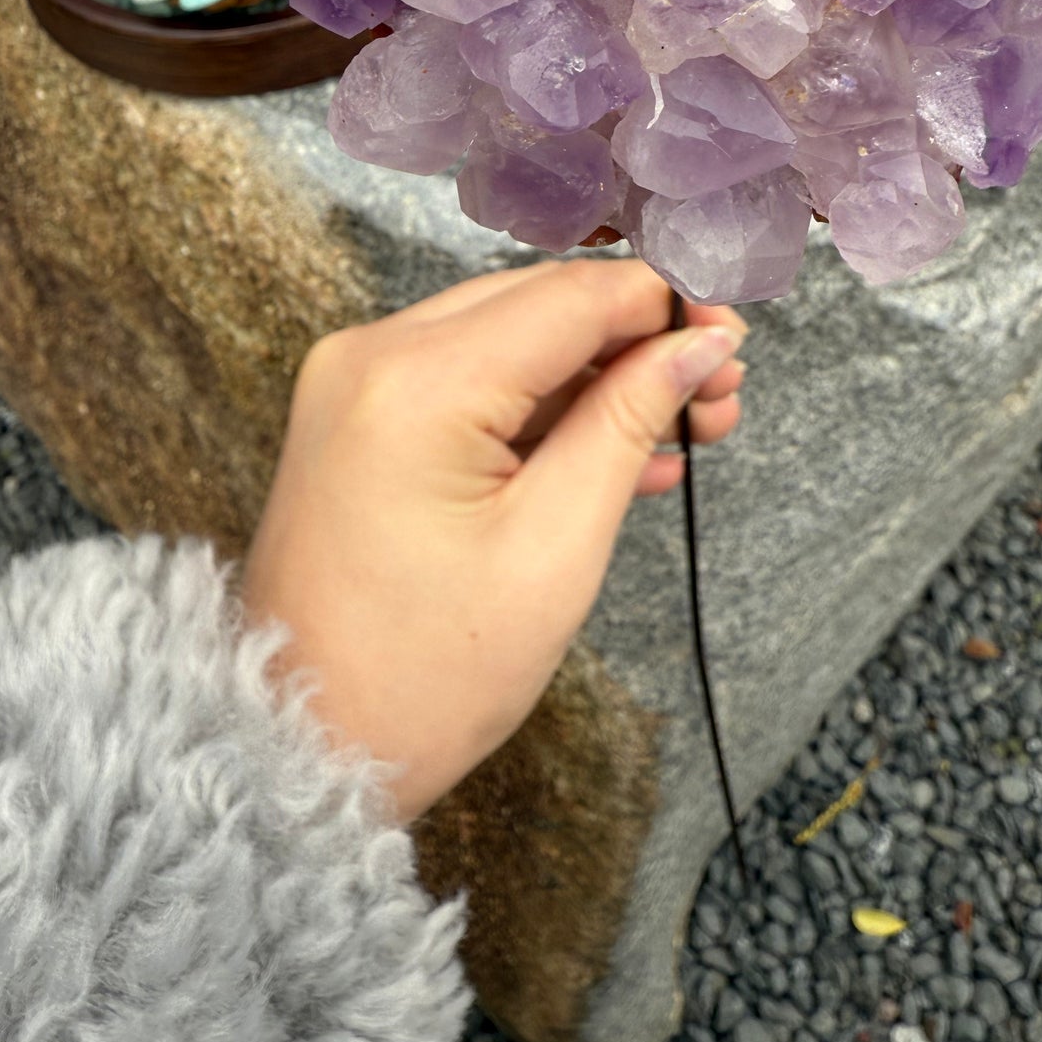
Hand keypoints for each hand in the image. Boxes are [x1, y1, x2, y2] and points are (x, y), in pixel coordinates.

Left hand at [242, 259, 746, 820]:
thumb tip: (692, 347)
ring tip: (689, 425)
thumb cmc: (421, 676)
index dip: (667, 302)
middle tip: (722, 387)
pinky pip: (472, 380)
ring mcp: (358, 383)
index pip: (571, 296)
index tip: (734, 330)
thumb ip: (628, 423)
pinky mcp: (360, 416)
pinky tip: (624, 449)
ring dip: (600, 372)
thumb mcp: (554, 549)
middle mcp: (373, 355)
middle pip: (541, 303)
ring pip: (511, 336)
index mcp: (415, 382)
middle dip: (640, 337)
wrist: (307, 745)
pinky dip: (546, 405)